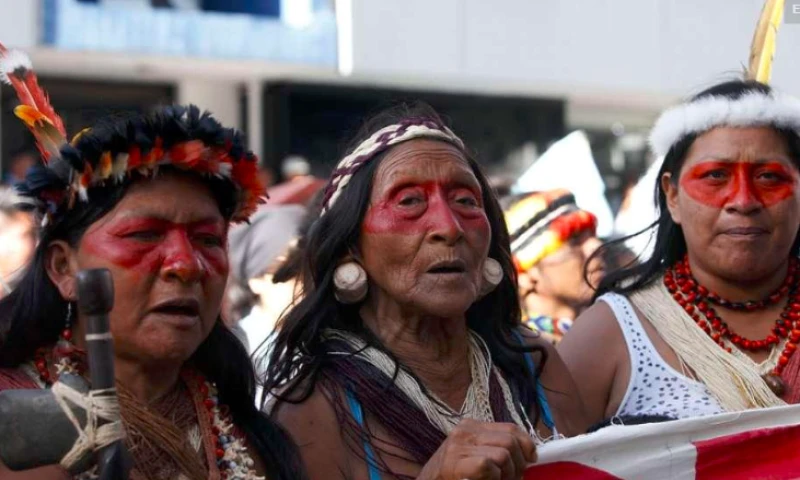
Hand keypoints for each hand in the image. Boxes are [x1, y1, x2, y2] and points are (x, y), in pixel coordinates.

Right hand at [416, 419, 536, 479]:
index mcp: (472, 426)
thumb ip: (494, 450)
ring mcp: (458, 446)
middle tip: (513, 479)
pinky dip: (494, 479)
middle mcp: (465, 431)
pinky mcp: (454, 462)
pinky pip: (488, 465)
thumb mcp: (474, 456)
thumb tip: (528, 455)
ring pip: (503, 454)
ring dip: (509, 476)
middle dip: (519, 464)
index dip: (527, 444)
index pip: (510, 428)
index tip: (531, 460)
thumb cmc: (452, 476)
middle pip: (510, 440)